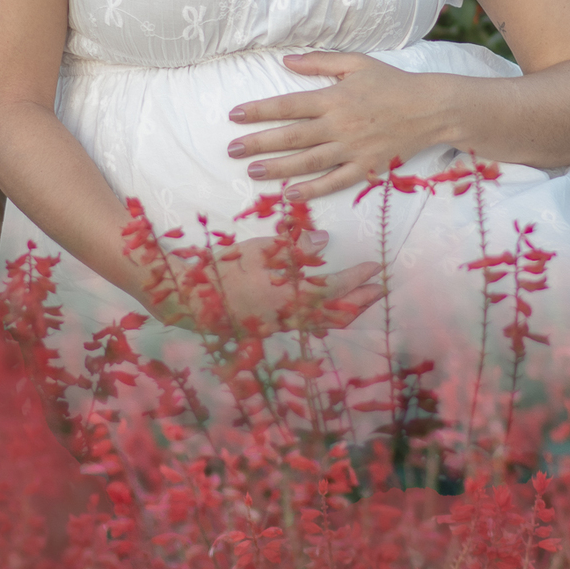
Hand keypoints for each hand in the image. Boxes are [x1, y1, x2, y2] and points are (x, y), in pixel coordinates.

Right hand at [171, 230, 382, 336]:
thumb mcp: (257, 250)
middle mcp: (290, 317)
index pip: (334, 288)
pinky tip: (328, 306)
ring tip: (363, 298)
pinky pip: (308, 325)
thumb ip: (292, 248)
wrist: (188, 300)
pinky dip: (326, 316)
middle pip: (337, 315)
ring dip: (347, 310)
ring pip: (324, 323)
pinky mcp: (270, 328)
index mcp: (288, 296)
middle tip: (381, 289)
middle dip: (362, 301)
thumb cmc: (222, 270)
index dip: (357, 278)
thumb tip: (324, 241)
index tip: (375, 267)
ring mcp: (280, 326)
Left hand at [226, 52, 450, 197]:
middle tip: (231, 150)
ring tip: (252, 172)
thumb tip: (286, 60)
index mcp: (334, 98)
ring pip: (308, 161)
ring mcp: (352, 149)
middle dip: (258, 143)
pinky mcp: (366, 167)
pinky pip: (335, 182)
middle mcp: (339, 125)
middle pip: (291, 137)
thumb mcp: (357, 63)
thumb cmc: (392, 83)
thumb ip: (320, 61)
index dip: (259, 110)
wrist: (431, 108)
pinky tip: (290, 194)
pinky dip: (313, 189)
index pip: (288, 105)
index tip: (234, 115)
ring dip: (277, 168)